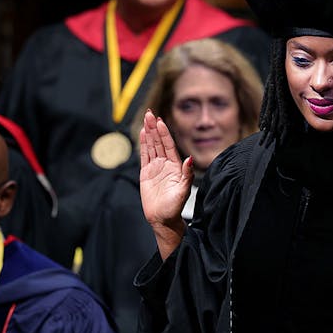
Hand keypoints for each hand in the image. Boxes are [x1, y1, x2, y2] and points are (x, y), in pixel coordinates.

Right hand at [139, 110, 191, 257]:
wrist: (163, 219)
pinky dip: (143, 144)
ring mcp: (155, 168)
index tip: (160, 121)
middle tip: (150, 113)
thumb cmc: (175, 207)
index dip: (164, 133)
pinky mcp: (146, 173)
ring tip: (146, 119)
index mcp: (175, 167)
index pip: (169, 145)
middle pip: (159, 142)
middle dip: (154, 128)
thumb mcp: (183, 191)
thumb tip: (190, 159)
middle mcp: (165, 164)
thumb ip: (187, 174)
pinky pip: (144, 156)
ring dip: (148, 133)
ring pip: (151, 146)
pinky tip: (142, 134)